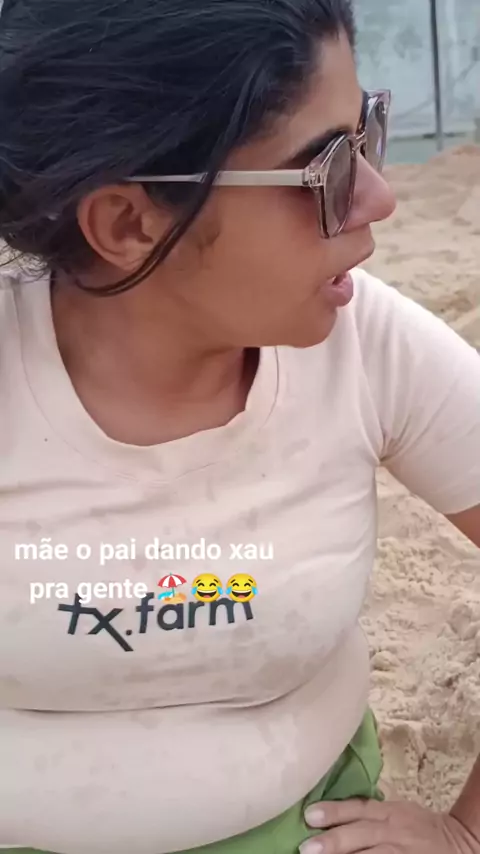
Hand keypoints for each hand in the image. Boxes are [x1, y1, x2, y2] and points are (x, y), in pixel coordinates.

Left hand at [299, 798, 479, 853]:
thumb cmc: (419, 826)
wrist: (458, 841)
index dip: (333, 811)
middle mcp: (392, 830)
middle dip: (333, 842)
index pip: (357, 808)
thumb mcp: (396, 811)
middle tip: (306, 849)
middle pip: (360, 835)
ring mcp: (400, 853)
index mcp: (388, 812)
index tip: (308, 815)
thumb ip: (369, 813)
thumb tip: (330, 813)